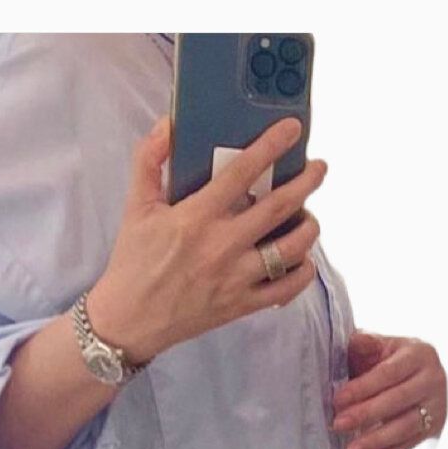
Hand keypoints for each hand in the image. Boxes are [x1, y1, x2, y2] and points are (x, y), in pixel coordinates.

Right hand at [85, 115, 326, 364]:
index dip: (271, 146)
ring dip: (308, 227)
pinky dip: (302, 272)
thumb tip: (169, 125)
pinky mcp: (240, 305)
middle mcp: (221, 247)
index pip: (241, 173)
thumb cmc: (132, 263)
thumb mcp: (134, 207)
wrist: (128, 322)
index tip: (292, 129)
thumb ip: (149, 160)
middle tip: (319, 167)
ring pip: (290, 249)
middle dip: (306, 182)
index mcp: (196, 218)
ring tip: (309, 216)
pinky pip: (285, 289)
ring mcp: (234, 279)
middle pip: (278, 208)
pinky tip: (302, 259)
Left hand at [331, 331, 447, 448]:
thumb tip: (355, 341)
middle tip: (339, 424)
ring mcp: (437, 405)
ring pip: (406, 426)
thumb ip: (365, 343)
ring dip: (376, 440)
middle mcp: (434, 378)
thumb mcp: (378, 346)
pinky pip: (410, 443)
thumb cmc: (389, 359)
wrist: (415, 373)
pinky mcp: (435, 426)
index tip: (338, 400)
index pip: (389, 373)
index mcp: (419, 353)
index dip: (363, 387)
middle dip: (365, 414)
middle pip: (398, 400)